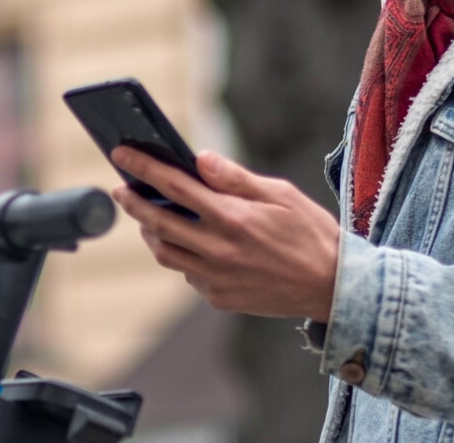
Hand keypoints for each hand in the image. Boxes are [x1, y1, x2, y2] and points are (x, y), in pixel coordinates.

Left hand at [110, 147, 340, 320]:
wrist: (333, 288)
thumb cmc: (310, 233)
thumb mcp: (280, 195)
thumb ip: (235, 178)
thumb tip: (200, 159)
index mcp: (232, 218)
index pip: (174, 186)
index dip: (143, 168)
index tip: (121, 155)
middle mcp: (218, 250)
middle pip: (158, 222)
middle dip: (133, 202)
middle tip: (121, 189)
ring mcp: (216, 278)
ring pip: (165, 253)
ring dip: (151, 232)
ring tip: (149, 216)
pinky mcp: (219, 299)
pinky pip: (187, 274)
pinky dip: (181, 255)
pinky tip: (188, 242)